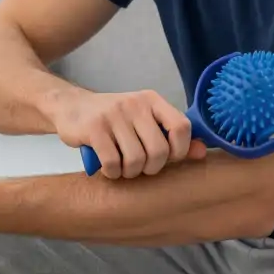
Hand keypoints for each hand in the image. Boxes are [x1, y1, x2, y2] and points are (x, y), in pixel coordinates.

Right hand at [49, 90, 205, 178]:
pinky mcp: (93, 128)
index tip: (167, 158)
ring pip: (136, 160)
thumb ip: (171, 135)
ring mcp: (113, 115)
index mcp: (152, 100)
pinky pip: (112, 162)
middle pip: (159, 151)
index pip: (181, 127)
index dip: (179, 151)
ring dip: (129, 172)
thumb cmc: (114, 119)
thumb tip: (202, 152)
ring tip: (122, 167)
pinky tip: (108, 168)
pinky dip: (112, 172)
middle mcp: (134, 104)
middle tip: (140, 167)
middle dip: (151, 168)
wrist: (71, 107)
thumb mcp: (144, 121)